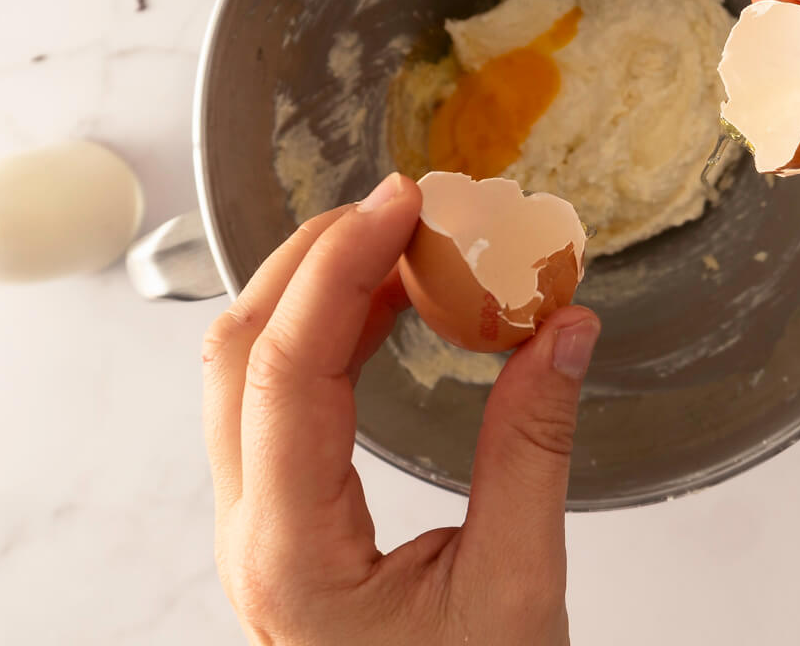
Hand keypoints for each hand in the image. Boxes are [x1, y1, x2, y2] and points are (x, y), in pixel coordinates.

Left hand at [202, 173, 601, 645]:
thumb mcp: (515, 593)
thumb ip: (532, 452)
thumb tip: (562, 330)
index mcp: (290, 552)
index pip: (285, 370)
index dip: (340, 269)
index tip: (404, 205)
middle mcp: (249, 532)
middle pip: (237, 352)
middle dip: (314, 258)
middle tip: (406, 210)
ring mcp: (254, 528)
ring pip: (242, 371)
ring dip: (313, 291)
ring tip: (405, 247)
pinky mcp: (278, 524)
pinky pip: (274, 401)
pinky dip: (323, 335)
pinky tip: (390, 312)